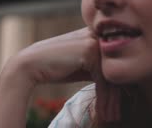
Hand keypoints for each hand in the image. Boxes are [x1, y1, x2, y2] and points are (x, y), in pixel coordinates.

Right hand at [0, 27, 120, 126]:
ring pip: (112, 76)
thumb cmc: (56, 67)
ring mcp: (94, 41)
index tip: (119, 104)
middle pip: (116, 69)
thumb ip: (99, 68)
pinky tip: (102, 112)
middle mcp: (98, 34)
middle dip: (118, 95)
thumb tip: (121, 83)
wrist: (29, 65)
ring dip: (112, 100)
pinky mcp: (89, 51)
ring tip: (111, 117)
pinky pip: (103, 79)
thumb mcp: (82, 66)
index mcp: (97, 34)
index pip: (115, 62)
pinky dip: (103, 98)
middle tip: (116, 115)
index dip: (119, 85)